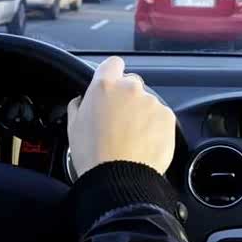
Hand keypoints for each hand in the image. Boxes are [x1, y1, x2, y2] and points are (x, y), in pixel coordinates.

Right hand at [67, 56, 175, 176]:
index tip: (113, 85)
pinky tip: (145, 143)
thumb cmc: (93, 154)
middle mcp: (130, 88)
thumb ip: (79, 105)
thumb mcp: (73, 126)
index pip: (113, 64)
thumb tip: (83, 100)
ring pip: (148, 102)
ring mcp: (151, 101)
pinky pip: (161, 116)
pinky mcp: (167, 116)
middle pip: (132, 83)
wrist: (119, 177)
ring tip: (133, 138)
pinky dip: (156, 126)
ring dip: (142, 114)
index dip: (113, 74)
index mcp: (104, 86)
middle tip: (120, 120)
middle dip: (128, 97)